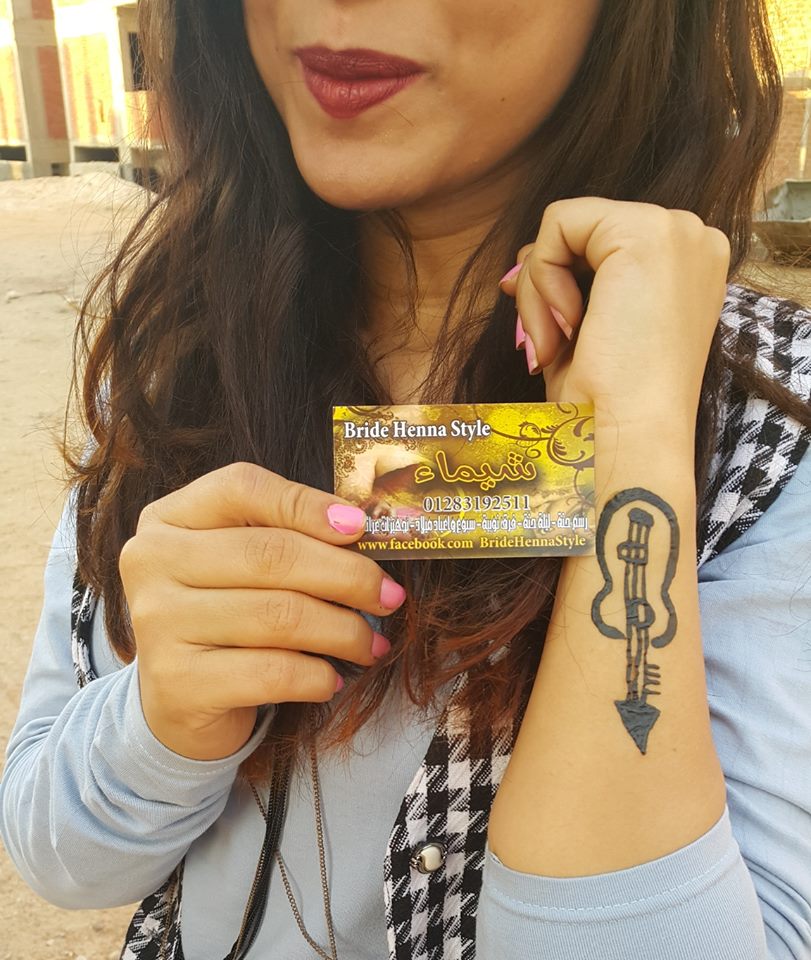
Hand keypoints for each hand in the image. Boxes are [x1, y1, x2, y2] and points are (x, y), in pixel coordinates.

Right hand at [118, 462, 405, 760]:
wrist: (178, 701)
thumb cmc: (225, 616)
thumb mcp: (242, 563)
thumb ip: (290, 535)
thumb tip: (374, 526)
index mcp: (169, 517)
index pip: (242, 488)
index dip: (308, 504)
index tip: (361, 528)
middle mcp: (151, 561)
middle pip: (271, 554)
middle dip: (347, 575)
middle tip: (391, 596)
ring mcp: (157, 623)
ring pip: (279, 615)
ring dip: (344, 631)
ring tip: (371, 644)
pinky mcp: (177, 683)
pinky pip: (272, 672)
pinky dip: (316, 676)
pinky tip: (332, 678)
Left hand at [499, 197, 730, 431]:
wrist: (634, 434)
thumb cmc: (610, 402)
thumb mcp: (585, 332)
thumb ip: (560, 288)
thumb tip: (518, 264)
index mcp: (685, 266)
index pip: (598, 246)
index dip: (555, 280)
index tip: (543, 330)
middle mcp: (690, 238)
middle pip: (582, 232)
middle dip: (543, 284)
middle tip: (547, 343)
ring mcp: (675, 230)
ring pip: (566, 227)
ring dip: (540, 289)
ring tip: (557, 343)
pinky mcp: (645, 231)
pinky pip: (559, 225)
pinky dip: (542, 277)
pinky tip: (567, 325)